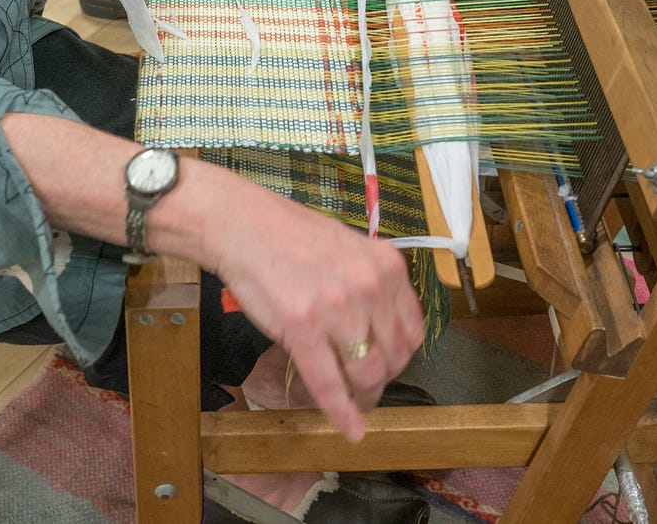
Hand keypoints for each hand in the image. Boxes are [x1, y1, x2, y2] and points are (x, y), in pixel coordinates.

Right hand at [206, 182, 423, 440]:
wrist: (243, 226)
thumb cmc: (290, 236)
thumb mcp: (350, 249)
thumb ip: (372, 284)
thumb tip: (382, 329)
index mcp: (387, 266)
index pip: (413, 331)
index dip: (401, 359)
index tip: (387, 367)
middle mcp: (370, 287)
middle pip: (394, 357)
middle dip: (381, 382)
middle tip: (366, 391)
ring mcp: (337, 308)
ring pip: (366, 374)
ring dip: (362, 398)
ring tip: (353, 404)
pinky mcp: (303, 328)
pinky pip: (328, 383)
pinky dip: (341, 413)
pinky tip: (349, 430)